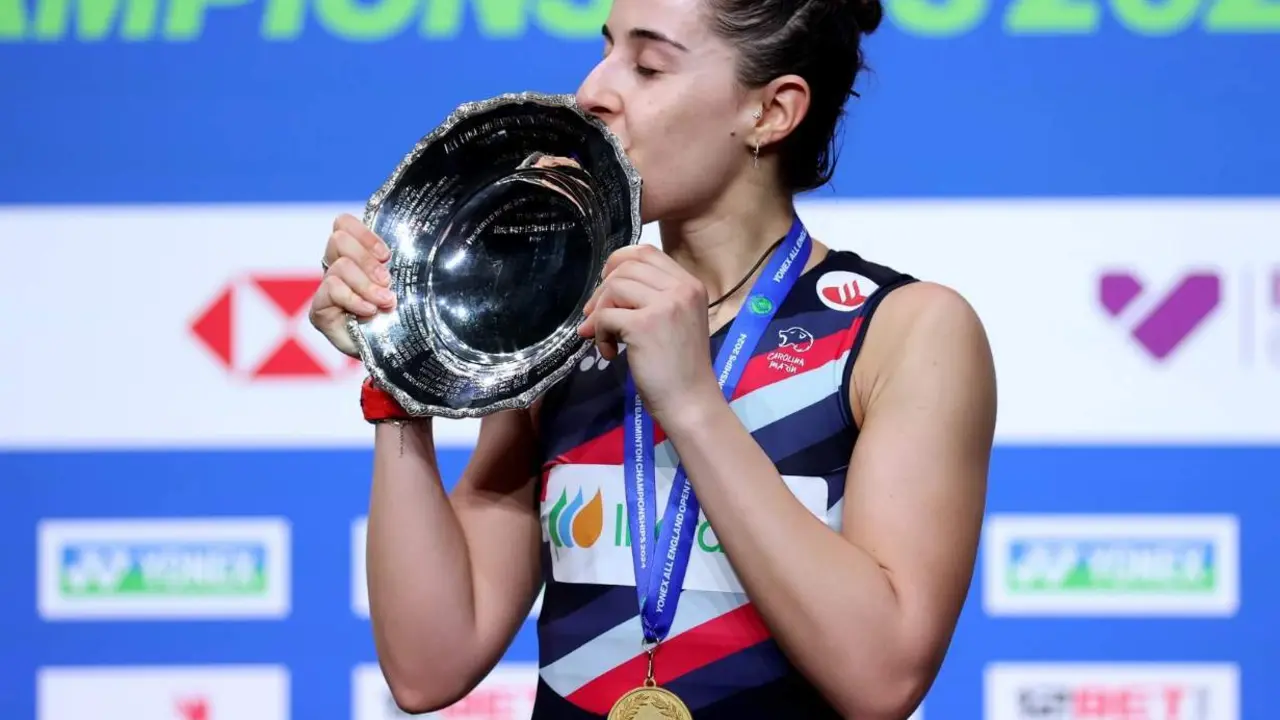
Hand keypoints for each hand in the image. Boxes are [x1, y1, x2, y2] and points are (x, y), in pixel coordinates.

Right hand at [309, 213, 395, 357]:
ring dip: (366, 285)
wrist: (390, 352)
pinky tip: (369, 311)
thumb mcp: (402, 284)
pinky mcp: (319, 308)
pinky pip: (332, 289)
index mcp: (355, 255)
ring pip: (340, 267)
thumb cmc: (399, 316)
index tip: (386, 256)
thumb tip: (418, 245)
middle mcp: (336, 267)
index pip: (343, 224)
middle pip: (338, 239)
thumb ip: (399, 264)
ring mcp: (326, 287)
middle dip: (366, 260)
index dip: (364, 234)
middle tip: (386, 280)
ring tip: (385, 301)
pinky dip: (354, 299)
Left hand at [578, 245, 719, 419]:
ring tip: (606, 339)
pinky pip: (604, 316)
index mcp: (691, 285)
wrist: (691, 402)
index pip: (647, 252)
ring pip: (613, 287)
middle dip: (603, 290)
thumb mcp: (676, 321)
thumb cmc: (682, 368)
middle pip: (626, 266)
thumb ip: (651, 299)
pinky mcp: (644, 326)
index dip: (619, 263)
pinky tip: (611, 354)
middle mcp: (682, 289)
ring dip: (599, 313)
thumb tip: (602, 290)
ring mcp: (665, 305)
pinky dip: (598, 334)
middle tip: (595, 317)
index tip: (608, 287)